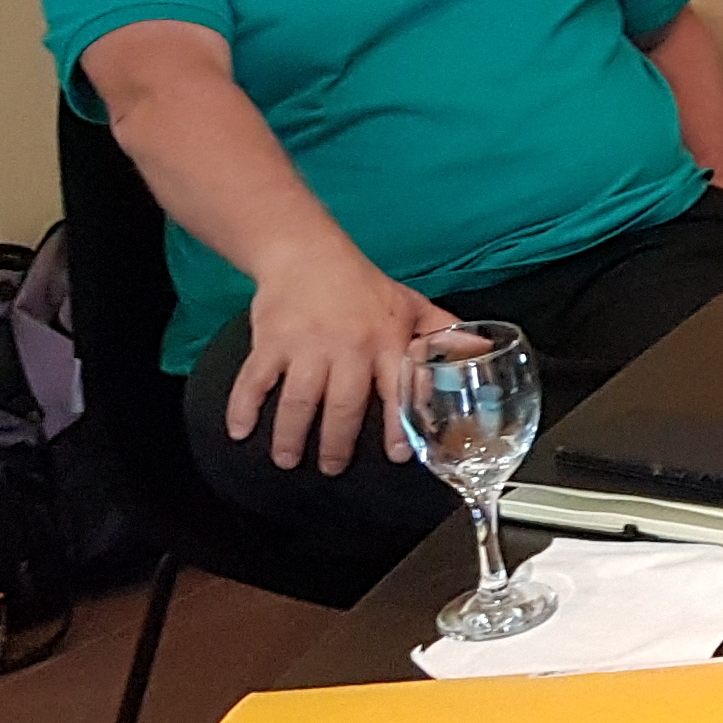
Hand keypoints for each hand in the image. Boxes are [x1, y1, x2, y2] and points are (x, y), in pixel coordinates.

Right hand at [227, 249, 457, 475]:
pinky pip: (254, 381)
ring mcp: (306, 346)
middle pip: (344, 406)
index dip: (399, 425)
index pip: (398, 389)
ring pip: (299, 401)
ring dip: (291, 436)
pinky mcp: (270, 342)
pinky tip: (240, 433)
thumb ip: (444, 333)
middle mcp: (349, 347)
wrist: (307, 253)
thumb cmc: (364, 286)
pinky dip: (244, 409)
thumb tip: (482, 349)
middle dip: (337, 444)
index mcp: (387, 340)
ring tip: (289, 460)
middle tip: (333, 468)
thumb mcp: (412, 305)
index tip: (398, 456)